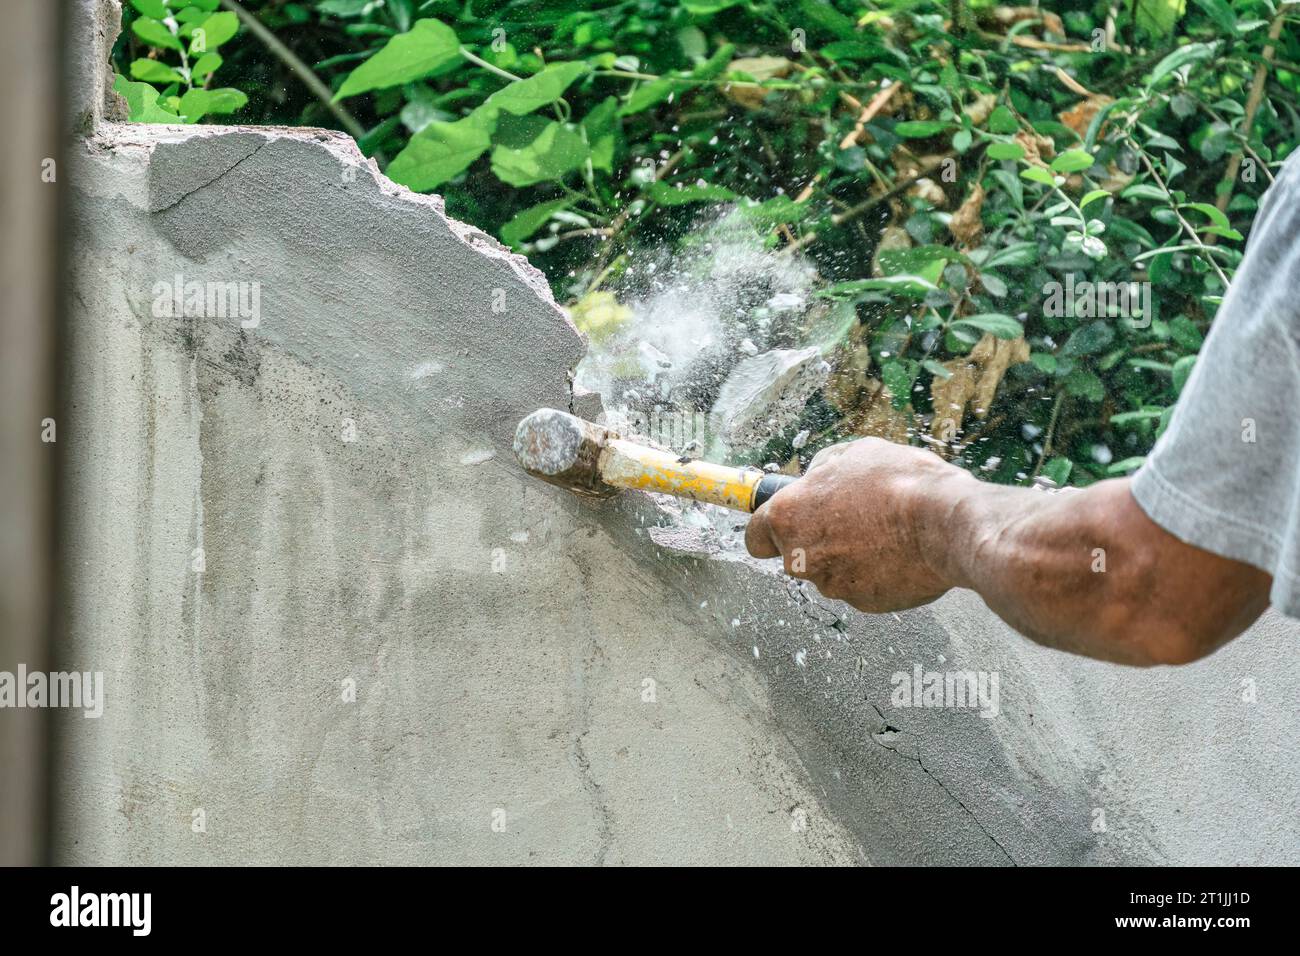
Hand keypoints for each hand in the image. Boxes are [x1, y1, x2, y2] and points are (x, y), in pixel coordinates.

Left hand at [744, 437, 967, 611]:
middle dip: (817, 540)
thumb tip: (818, 477)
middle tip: (852, 518)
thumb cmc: (899, 483)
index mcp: (788, 516)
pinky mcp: (863, 603)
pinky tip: (898, 552)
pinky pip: (862, 586)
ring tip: (884, 531)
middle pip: (795, 555)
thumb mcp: (854, 453)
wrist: (945, 523)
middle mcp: (800, 556)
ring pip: (830, 571)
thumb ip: (823, 470)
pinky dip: (875, 574)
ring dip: (849, 556)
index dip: (769, 531)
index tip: (781, 527)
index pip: (754, 537)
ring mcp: (831, 584)